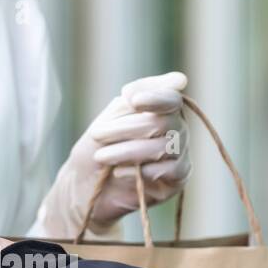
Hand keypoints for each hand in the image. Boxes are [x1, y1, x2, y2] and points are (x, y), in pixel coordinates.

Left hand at [35, 71, 190, 238]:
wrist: (86, 187)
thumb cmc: (98, 148)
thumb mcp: (111, 118)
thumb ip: (137, 99)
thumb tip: (179, 80)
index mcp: (163, 110)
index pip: (171, 99)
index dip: (155, 97)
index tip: (132, 100)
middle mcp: (178, 130)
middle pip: (163, 122)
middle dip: (126, 127)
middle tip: (96, 134)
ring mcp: (180, 154)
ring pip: (163, 146)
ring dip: (127, 151)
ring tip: (101, 156)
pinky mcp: (178, 179)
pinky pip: (169, 170)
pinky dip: (140, 170)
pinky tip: (118, 172)